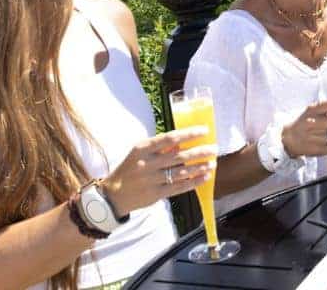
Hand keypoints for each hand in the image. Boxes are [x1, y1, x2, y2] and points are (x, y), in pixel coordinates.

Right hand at [102, 127, 217, 216]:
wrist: (113, 195)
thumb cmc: (130, 169)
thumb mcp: (139, 153)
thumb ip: (159, 148)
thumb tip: (183, 142)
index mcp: (142, 148)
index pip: (170, 138)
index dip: (189, 134)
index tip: (204, 131)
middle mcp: (147, 163)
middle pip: (179, 156)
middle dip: (200, 152)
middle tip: (214, 149)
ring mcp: (151, 180)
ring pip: (181, 172)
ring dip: (199, 167)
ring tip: (212, 163)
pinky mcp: (155, 194)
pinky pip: (179, 187)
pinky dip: (193, 182)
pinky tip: (204, 177)